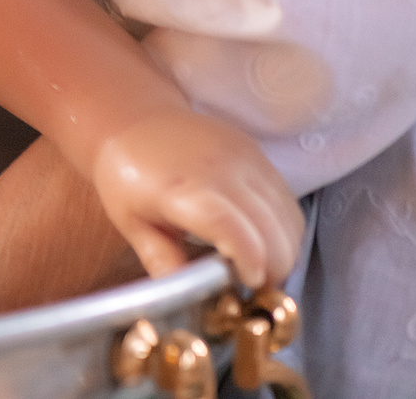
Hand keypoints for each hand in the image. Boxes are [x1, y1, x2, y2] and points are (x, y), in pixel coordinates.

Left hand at [91, 110, 303, 289]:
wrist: (132, 117)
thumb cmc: (127, 174)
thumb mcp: (131, 222)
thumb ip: (162, 260)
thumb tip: (189, 298)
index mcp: (178, 188)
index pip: (226, 222)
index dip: (248, 257)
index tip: (250, 283)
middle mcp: (218, 168)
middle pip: (270, 227)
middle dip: (273, 268)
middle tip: (255, 288)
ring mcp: (243, 158)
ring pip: (288, 217)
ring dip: (284, 250)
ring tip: (260, 268)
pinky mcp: (258, 154)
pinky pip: (287, 200)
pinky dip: (286, 229)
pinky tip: (266, 242)